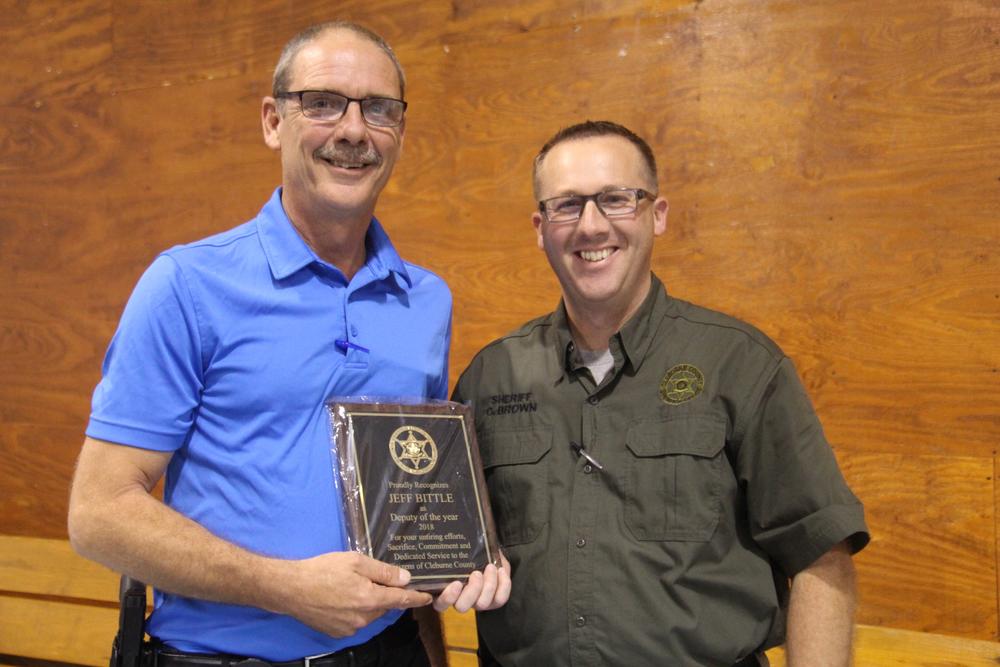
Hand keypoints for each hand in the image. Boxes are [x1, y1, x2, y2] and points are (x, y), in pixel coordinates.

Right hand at [275, 551, 433, 636]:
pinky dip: (355, 609)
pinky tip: (342, 596)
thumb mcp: (355, 561)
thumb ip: (383, 571)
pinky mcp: (337, 632)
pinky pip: (355, 620)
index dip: (416, 598)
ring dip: (369, 601)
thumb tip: (405, 579)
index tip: (428, 597)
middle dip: (384, 593)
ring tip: (352, 585)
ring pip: (369, 613)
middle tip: (373, 577)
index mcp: (369, 599)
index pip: (401, 601)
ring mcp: (349, 628)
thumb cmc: (322, 570)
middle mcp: (362, 618)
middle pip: (384, 606)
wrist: (290, 589)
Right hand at [432, 552, 510, 612]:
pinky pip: (500, 599)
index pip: (441, 603)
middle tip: (476, 573)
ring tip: (491, 567)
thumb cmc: (470, 553)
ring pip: (482, 604)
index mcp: (446, 590)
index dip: (448, 597)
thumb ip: (456, 549)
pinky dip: (503, 585)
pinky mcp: (494, 601)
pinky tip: (501, 570)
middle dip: (472, 590)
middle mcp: (461, 600)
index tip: (456, 583)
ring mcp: (478, 602)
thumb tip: (447, 533)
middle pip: (462, 607)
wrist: (487, 553)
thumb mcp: (462, 550)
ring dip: (489, 585)